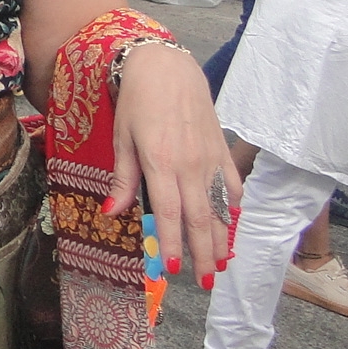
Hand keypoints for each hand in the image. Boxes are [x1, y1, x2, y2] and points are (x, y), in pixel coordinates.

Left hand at [106, 45, 239, 286]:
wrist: (166, 66)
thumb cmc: (137, 102)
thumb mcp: (121, 139)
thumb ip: (123, 179)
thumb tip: (111, 213)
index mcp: (161, 164)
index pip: (169, 213)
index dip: (173, 243)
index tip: (177, 270)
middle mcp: (189, 165)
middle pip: (200, 218)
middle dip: (204, 253)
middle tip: (205, 282)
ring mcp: (210, 158)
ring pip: (221, 206)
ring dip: (223, 237)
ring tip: (223, 263)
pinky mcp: (221, 148)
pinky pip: (232, 182)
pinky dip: (235, 204)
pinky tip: (236, 221)